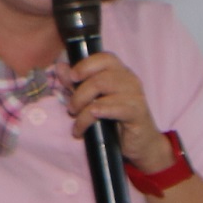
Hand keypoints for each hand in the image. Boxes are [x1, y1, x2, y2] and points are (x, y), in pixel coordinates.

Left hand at [61, 50, 169, 178]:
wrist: (142, 145)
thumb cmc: (118, 121)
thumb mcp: (94, 100)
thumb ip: (77, 84)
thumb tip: (60, 67)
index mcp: (121, 73)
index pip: (105, 58)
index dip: (86, 65)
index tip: (72, 78)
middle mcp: (130, 80)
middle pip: (99, 77)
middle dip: (79, 93)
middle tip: (71, 109)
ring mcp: (135, 96)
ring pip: (102, 91)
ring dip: (83, 107)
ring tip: (77, 122)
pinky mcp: (137, 113)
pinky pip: (110, 109)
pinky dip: (91, 117)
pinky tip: (83, 128)